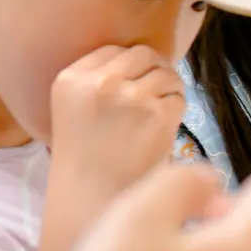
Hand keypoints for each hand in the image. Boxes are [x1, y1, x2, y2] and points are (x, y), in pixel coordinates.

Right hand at [48, 45, 187, 194]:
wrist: (92, 201)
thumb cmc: (88, 158)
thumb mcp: (76, 109)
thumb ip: (101, 79)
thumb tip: (149, 56)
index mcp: (71, 79)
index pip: (115, 49)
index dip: (130, 66)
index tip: (131, 86)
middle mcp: (99, 83)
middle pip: (145, 54)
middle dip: (154, 71)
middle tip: (153, 97)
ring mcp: (130, 98)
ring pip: (167, 73)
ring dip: (168, 91)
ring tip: (155, 117)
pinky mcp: (157, 115)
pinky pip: (179, 98)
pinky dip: (176, 112)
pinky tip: (160, 131)